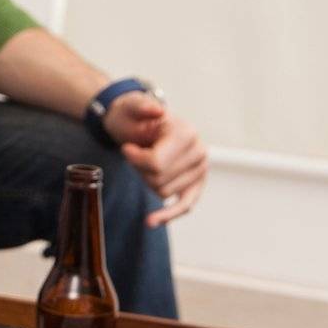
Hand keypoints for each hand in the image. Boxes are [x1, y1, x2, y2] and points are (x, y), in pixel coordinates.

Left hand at [104, 91, 208, 225]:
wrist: (137, 122)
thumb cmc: (132, 116)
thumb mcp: (131, 107)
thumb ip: (141, 107)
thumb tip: (156, 111)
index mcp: (187, 133)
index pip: (157, 164)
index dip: (135, 160)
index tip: (127, 148)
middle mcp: (199, 152)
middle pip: (158, 180)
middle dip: (140, 170)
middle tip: (137, 152)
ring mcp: (200, 170)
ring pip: (163, 192)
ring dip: (147, 180)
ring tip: (147, 159)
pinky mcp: (195, 184)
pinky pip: (184, 205)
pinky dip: (169, 214)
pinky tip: (151, 221)